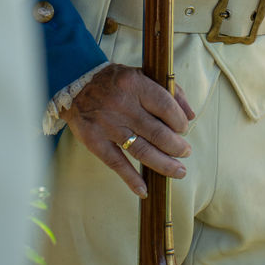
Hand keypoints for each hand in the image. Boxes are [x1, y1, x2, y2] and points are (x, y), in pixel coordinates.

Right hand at [63, 63, 194, 197]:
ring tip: (179, 171)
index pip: (165, 107)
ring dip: (163, 164)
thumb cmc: (115, 81)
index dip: (180, 122)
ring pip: (141, 150)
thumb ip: (169, 91)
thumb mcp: (142, 74)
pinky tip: (144, 190)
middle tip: (186, 152)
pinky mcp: (94, 140)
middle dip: (176, 147)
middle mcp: (122, 105)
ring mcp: (108, 125)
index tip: (184, 129)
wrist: (74, 84)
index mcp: (135, 85)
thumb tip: (190, 115)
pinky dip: (131, 179)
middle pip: (157, 133)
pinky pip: (116, 163)